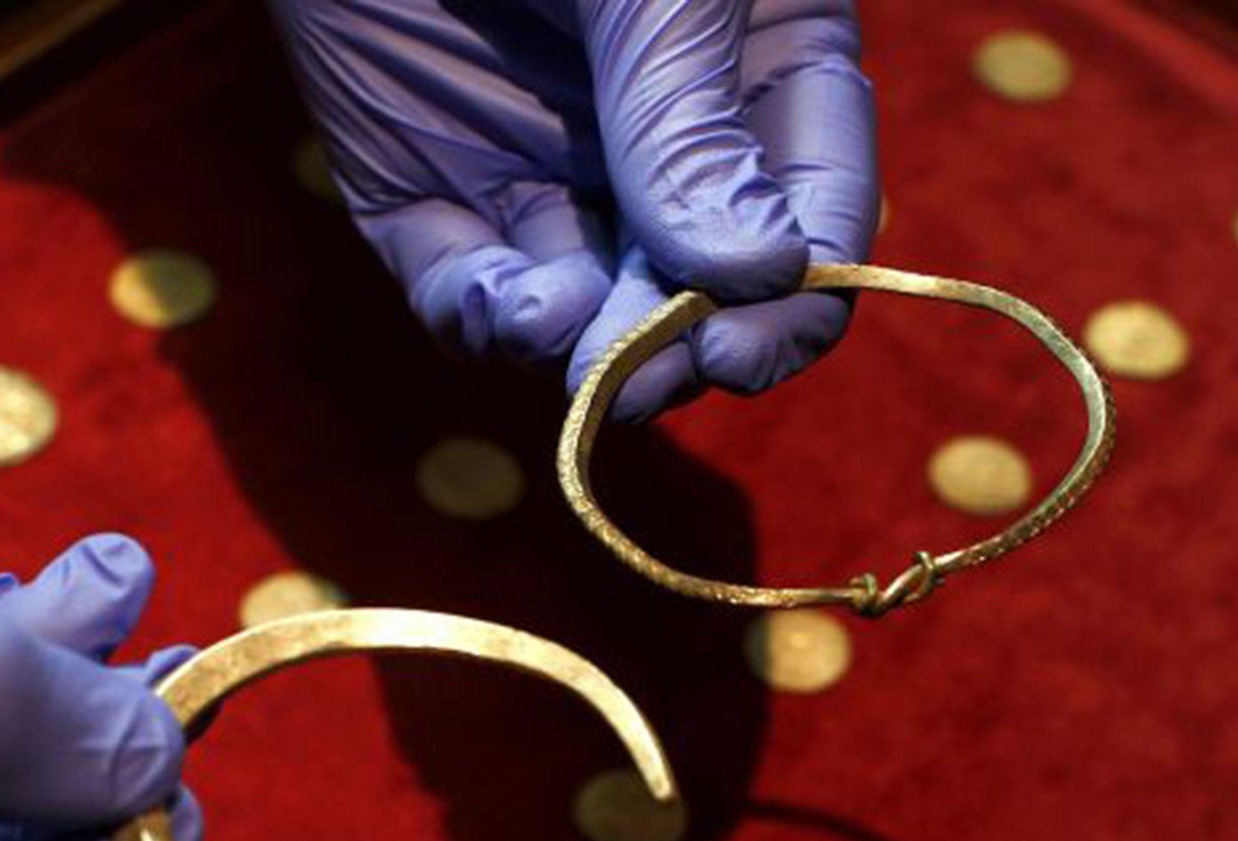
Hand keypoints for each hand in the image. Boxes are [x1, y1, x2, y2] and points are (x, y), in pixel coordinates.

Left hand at [272, 0, 877, 419]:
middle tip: (644, 374)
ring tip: (564, 329)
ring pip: (581, 313)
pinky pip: (463, 290)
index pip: (810, 217)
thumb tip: (756, 275)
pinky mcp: (426, 186)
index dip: (789, 302)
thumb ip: (689, 116)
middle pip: (694, 293)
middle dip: (673, 344)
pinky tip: (506, 305)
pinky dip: (485, 318)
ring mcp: (542, 169)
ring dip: (581, 345)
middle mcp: (657, 142)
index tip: (737, 345)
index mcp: (760, 69)